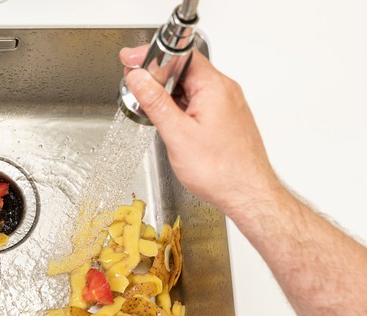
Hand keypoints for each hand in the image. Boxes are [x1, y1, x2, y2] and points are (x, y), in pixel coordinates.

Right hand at [120, 46, 280, 215]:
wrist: (248, 195)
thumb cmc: (221, 171)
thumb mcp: (177, 135)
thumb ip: (155, 102)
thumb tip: (139, 79)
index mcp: (215, 88)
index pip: (181, 56)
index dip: (153, 57)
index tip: (132, 61)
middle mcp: (225, 92)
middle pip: (185, 70)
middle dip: (157, 78)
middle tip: (136, 90)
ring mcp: (227, 105)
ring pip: (191, 88)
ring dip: (168, 95)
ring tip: (151, 112)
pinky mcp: (226, 119)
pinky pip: (199, 103)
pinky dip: (181, 108)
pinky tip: (171, 124)